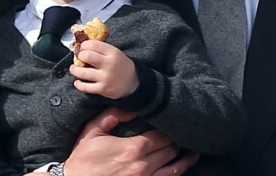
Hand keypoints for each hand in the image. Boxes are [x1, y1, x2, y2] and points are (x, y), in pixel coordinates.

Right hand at [64, 107, 196, 175]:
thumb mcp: (93, 131)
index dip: (170, 128)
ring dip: (185, 160)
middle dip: (178, 141)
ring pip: (173, 170)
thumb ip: (113, 115)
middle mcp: (142, 167)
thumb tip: (132, 107)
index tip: (175, 121)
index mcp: (132, 148)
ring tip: (194, 153)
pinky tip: (180, 168)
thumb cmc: (82, 159)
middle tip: (184, 133)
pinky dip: (175, 174)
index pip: (161, 136)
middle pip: (170, 151)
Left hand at [70, 40, 138, 98]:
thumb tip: (84, 45)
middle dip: (79, 55)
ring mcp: (105, 77)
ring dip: (74, 70)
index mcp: (113, 52)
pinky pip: (85, 87)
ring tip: (73, 68)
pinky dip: (78, 84)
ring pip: (83, 72)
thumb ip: (102, 49)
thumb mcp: (116, 52)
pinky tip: (77, 81)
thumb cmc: (121, 65)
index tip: (82, 47)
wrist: (132, 83)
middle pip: (86, 56)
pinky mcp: (103, 89)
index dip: (84, 45)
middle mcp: (108, 64)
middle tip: (79, 57)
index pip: (93, 44)